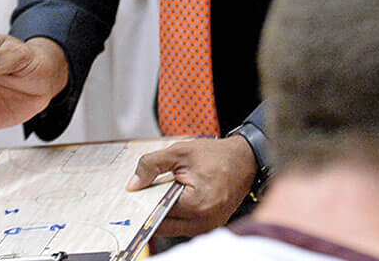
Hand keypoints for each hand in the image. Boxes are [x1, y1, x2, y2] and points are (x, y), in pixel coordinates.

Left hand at [125, 137, 255, 237]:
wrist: (245, 160)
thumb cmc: (218, 155)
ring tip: (164, 191)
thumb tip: (134, 183)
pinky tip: (175, 197)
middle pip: (163, 223)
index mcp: (196, 204)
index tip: (133, 194)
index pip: (157, 210)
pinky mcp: (209, 226)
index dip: (143, 201)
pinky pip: (184, 225)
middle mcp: (203, 222)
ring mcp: (207, 227)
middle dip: (152, 208)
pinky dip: (176, 214)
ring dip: (164, 212)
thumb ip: (153, 165)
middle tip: (145, 191)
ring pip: (172, 227)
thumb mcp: (181, 152)